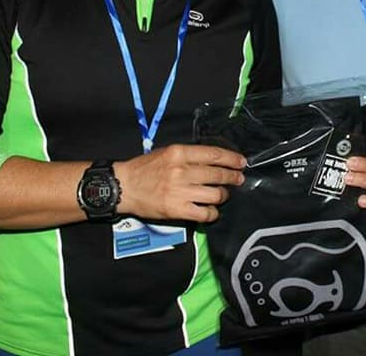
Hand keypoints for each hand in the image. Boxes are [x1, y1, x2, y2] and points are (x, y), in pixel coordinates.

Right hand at [115, 144, 246, 222]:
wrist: (124, 187)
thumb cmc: (145, 168)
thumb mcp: (167, 153)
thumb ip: (189, 155)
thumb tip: (214, 160)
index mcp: (179, 153)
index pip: (214, 154)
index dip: (232, 159)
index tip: (241, 162)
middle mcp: (182, 171)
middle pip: (218, 175)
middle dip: (233, 177)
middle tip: (238, 179)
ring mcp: (181, 191)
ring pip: (216, 194)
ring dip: (223, 195)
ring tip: (222, 195)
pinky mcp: (178, 210)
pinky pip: (206, 213)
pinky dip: (213, 213)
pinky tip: (211, 210)